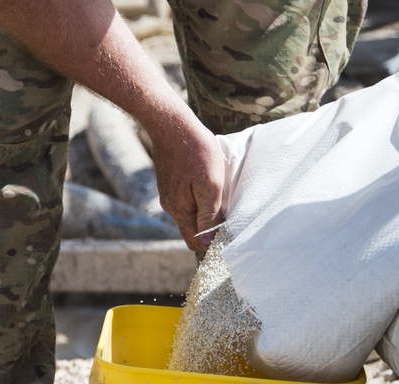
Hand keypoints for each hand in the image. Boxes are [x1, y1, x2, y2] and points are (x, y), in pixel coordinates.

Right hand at [149, 115, 224, 251]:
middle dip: (210, 224)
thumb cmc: (195, 152)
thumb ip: (210, 216)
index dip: (211, 241)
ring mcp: (168, 193)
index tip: (228, 229)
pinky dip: (198, 194)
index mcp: (179, 211)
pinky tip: (207, 178)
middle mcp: (171, 206)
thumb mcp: (210, 185)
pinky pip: (186, 197)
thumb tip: (208, 244)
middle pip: (192, 227)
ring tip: (219, 188)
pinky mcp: (170, 182)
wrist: (171, 124)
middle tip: (229, 207)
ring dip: (206, 206)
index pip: (194, 242)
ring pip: (190, 211)